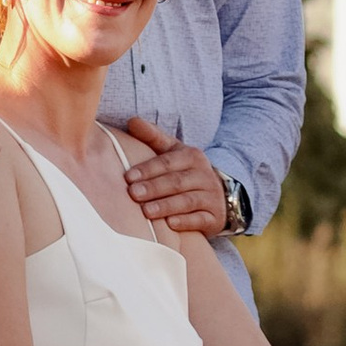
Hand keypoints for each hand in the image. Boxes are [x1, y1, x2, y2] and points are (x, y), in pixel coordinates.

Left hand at [114, 114, 237, 237]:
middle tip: (133, 194)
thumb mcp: (173, 152)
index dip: (148, 169)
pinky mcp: (214, 218)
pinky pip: (200, 219)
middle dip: (154, 188)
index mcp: (192, 156)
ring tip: (146, 212)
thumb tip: (132, 120)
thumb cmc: (185, 172)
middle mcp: (204, 175)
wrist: (217, 195)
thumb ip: (153, 137)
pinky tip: (170, 224)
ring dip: (166, 206)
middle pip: (177, 181)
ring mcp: (211, 197)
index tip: (128, 177)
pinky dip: (186, 222)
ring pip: (188, 201)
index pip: (168, 162)